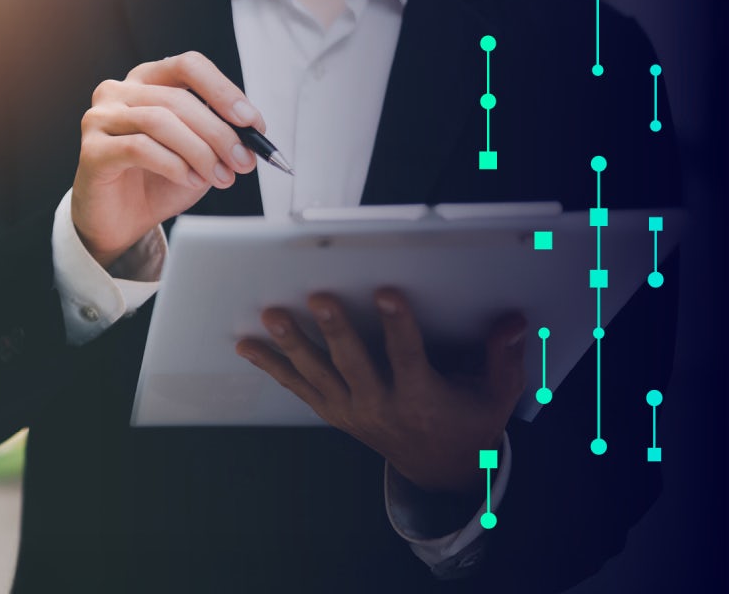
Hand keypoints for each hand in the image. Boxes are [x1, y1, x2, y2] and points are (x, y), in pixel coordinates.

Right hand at [72, 51, 264, 267]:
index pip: (188, 66)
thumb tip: (251, 134)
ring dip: (200, 151)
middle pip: (178, 98)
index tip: (252, 122)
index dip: (224, 90)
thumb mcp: (199, 154)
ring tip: (220, 176)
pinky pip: (138, 148)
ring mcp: (100, 118)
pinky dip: (173, 165)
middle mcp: (119, 91)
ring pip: (160, 121)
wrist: (121, 221)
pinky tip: (190, 179)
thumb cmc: (157, 182)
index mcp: (147, 81)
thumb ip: (219, 137)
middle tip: (242, 161)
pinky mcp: (91, 150)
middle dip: (219, 132)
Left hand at [235, 288, 526, 497]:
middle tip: (319, 298)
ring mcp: (351, 410)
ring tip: (272, 315)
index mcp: (421, 399)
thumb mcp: (496, 395)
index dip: (399, 326)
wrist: (439, 469)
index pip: (408, 358)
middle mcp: (380, 406)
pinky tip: (248, 345)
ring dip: (292, 345)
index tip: (388, 293)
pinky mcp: (332, 411)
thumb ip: (504, 357)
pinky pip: (298, 387)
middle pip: (354, 365)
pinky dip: (272, 366)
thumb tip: (515, 321)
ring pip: (317, 375)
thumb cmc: (468, 422)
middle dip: (335, 331)